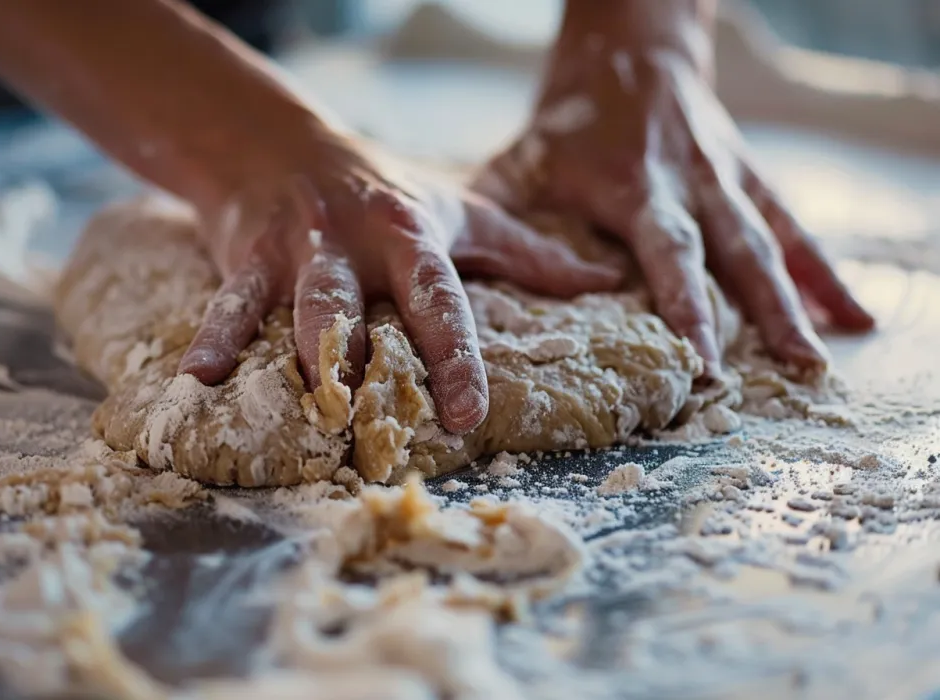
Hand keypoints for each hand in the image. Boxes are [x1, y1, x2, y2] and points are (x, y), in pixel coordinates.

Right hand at [178, 133, 621, 433]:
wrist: (283, 145)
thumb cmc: (386, 191)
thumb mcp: (462, 212)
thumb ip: (528, 253)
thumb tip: (604, 282)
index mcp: (412, 237)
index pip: (438, 299)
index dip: (454, 354)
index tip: (466, 411)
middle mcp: (354, 244)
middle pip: (358, 303)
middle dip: (361, 354)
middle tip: (371, 411)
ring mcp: (297, 252)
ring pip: (297, 303)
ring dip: (300, 351)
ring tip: (306, 399)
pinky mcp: (247, 258)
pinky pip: (228, 303)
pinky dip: (213, 339)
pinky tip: (196, 381)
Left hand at [473, 11, 872, 374]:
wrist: (631, 50)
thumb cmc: (571, 118)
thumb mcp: (526, 159)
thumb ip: (501, 216)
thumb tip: (457, 278)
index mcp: (638, 185)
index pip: (670, 252)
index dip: (689, 304)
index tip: (703, 359)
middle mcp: (694, 183)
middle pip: (737, 252)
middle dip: (765, 312)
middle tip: (792, 370)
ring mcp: (729, 179)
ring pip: (773, 242)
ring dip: (803, 300)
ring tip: (824, 357)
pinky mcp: (749, 178)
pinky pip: (792, 227)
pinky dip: (823, 272)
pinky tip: (850, 316)